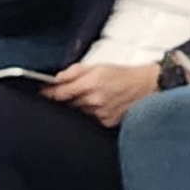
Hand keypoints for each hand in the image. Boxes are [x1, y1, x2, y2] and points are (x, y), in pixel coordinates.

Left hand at [43, 60, 157, 127]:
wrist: (147, 87)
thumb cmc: (124, 75)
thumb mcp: (99, 65)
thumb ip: (76, 71)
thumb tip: (57, 78)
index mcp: (92, 82)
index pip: (61, 92)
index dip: (49, 93)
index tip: (42, 92)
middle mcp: (95, 100)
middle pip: (67, 104)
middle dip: (64, 99)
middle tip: (67, 93)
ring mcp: (101, 114)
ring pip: (78, 112)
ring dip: (78, 106)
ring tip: (90, 97)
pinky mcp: (106, 123)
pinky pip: (90, 119)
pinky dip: (90, 113)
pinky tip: (99, 106)